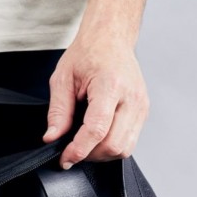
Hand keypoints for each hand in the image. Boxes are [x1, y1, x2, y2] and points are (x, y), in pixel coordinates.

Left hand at [42, 35, 149, 168]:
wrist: (110, 38)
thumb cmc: (89, 52)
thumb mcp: (63, 78)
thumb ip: (58, 111)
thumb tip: (53, 137)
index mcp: (110, 85)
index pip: (97, 129)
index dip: (79, 149)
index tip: (65, 158)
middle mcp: (131, 97)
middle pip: (114, 145)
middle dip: (89, 155)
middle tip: (71, 150)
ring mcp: (141, 105)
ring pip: (124, 148)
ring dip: (102, 153)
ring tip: (84, 143)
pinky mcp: (143, 111)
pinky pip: (130, 140)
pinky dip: (112, 145)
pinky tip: (98, 136)